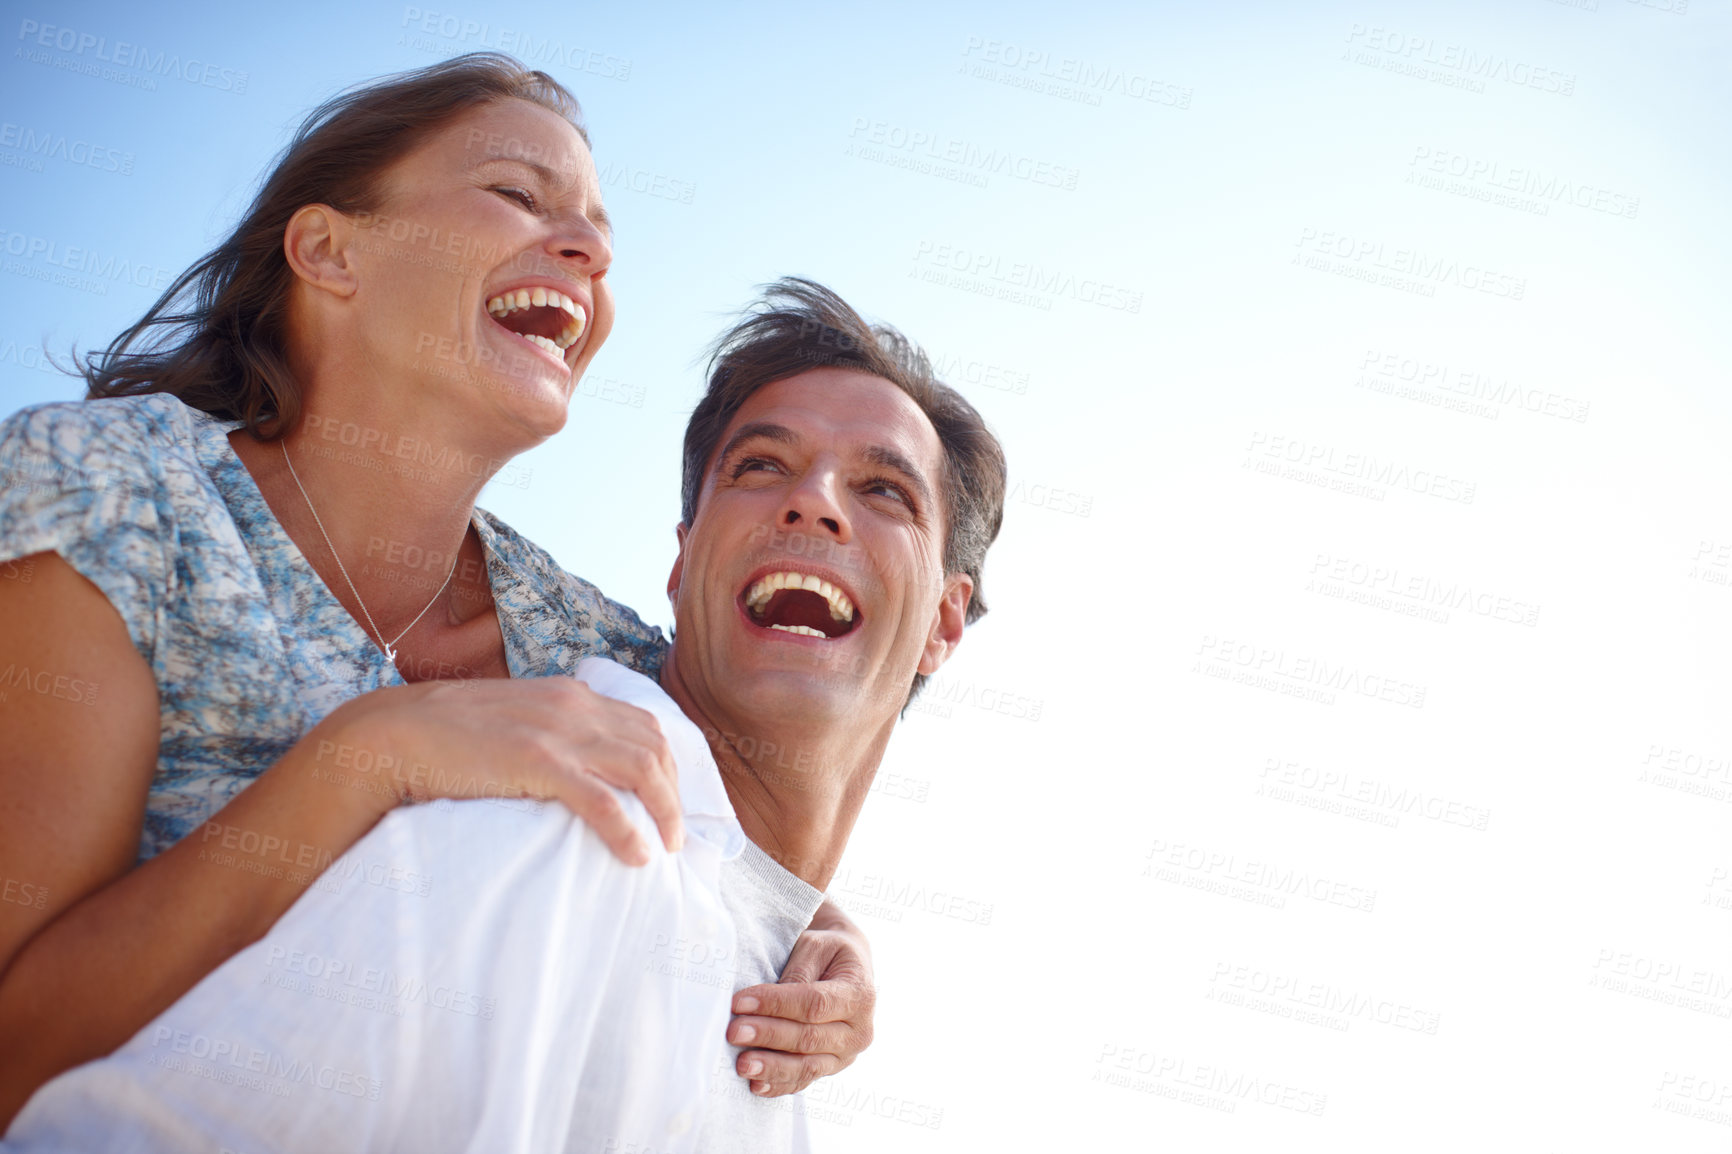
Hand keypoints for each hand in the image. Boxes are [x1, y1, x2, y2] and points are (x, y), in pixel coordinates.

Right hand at [309, 674, 681, 863]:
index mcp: (570, 696)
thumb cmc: (447, 739)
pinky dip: (628, 829)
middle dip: (675, 792)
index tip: (672, 801)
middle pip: (654, 745)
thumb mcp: (512, 722)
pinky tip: (636, 855)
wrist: (393, 734)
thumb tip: (573, 771)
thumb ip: (548, 734)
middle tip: (676, 835)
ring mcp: (558, 732)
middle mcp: (574, 706)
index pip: (644, 724)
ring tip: (667, 849)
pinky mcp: (538, 762)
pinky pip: (603, 799)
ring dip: (664, 811)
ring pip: (642, 767)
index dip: (669, 764)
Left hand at [726, 899, 874, 1095]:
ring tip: (741, 1065)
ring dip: (771, 1067)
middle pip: (809, 1038)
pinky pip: (804, 1080)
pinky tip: (756, 1086)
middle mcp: (859, 1031)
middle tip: (734, 1032)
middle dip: (768, 1036)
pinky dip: (779, 1085)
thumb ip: (797, 971)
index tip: (740, 1002)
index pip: (815, 1004)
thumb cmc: (828, 952)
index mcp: (860, 994)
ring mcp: (846, 1055)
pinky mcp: (830, 1068)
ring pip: (807, 1066)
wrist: (848, 969)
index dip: (776, 1005)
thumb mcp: (816, 946)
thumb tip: (769, 1000)